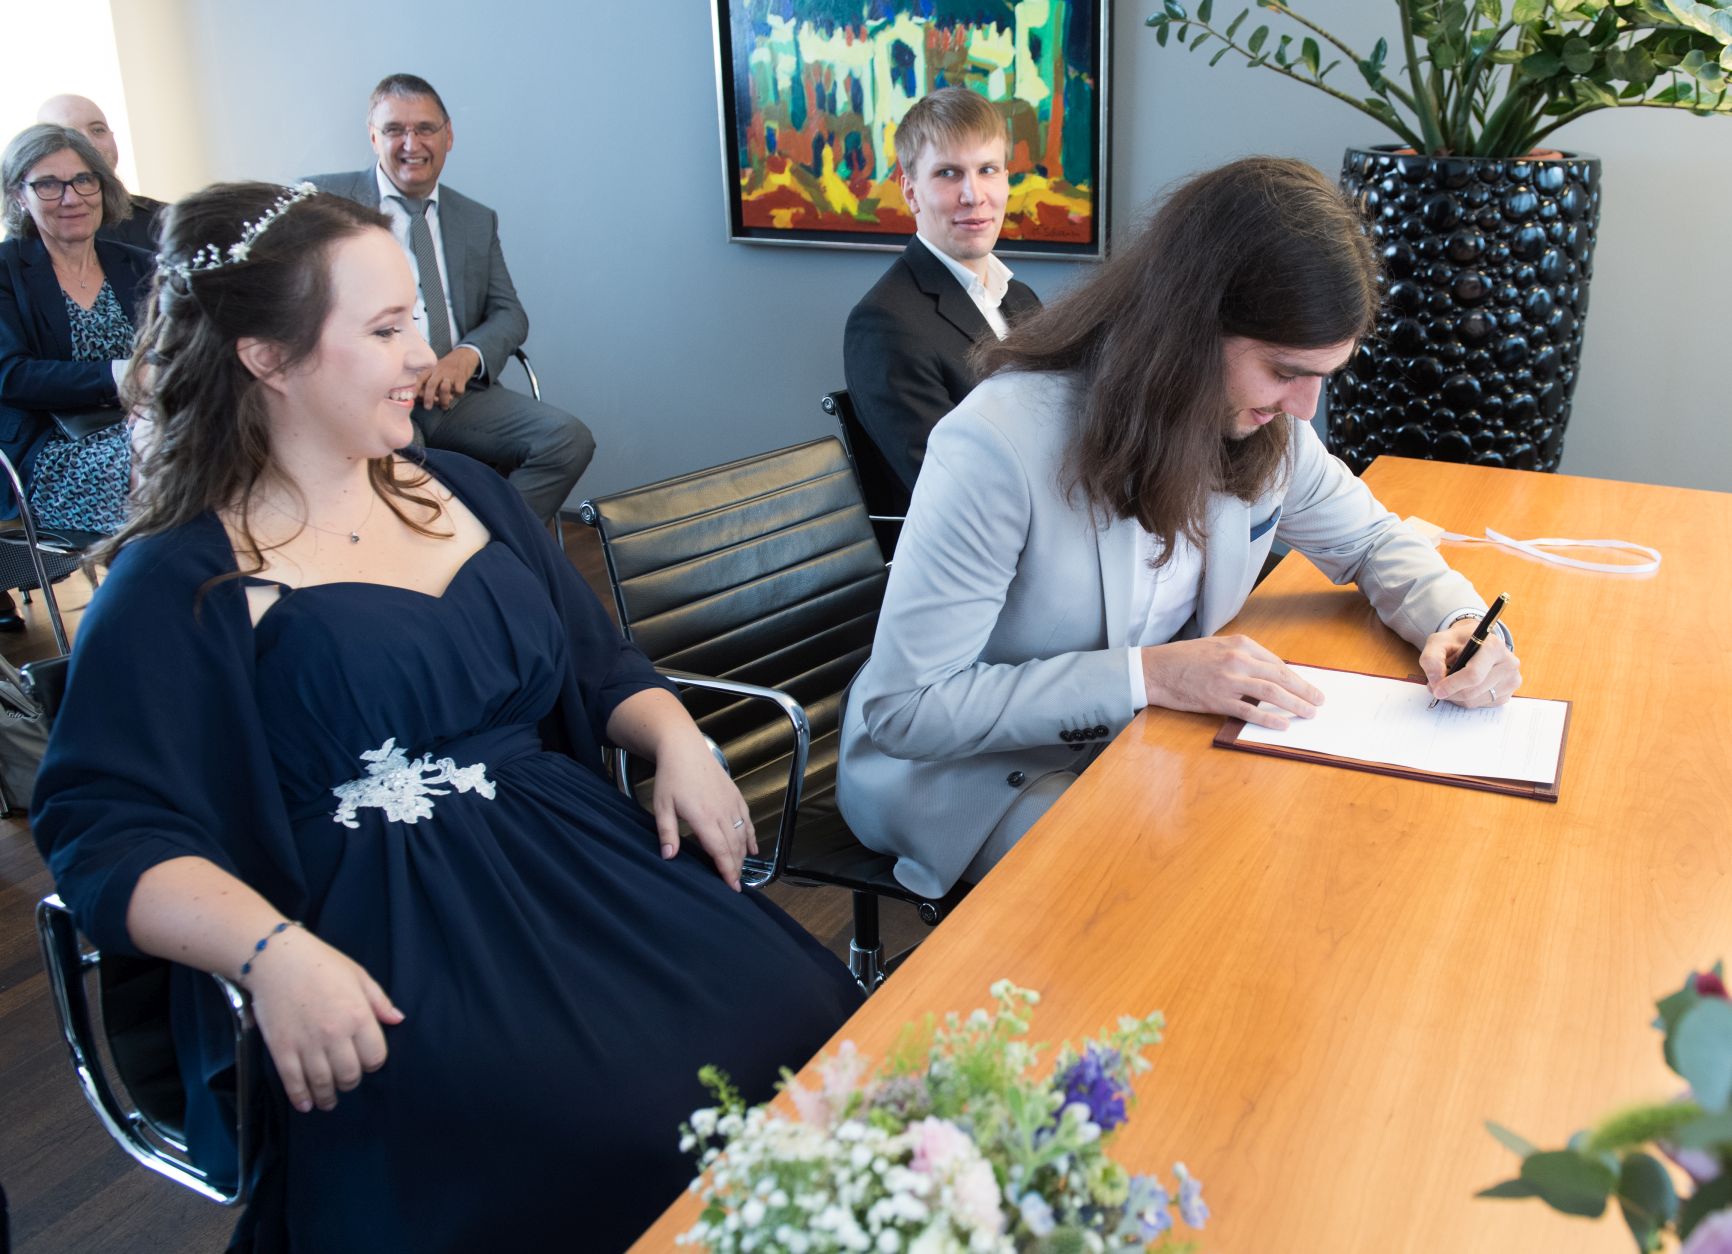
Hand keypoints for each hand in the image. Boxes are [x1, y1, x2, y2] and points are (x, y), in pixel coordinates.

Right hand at [244, 929, 404, 1113]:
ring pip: (323, 1084)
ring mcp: (307, 1044)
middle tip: (347, 1081)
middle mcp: (335, 1034)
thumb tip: (398, 1020)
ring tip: (328, 1101)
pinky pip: (293, 1082)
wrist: (277, 959)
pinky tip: (305, 1103)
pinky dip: (300, 1097)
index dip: (373, 1063)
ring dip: (327, 1097)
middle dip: (350, 1082)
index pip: (375, 1057)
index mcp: (358, 1016)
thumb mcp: (359, 976)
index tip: (367, 1062)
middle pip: (350, 1075)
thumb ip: (379, 1002)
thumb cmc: (321, 963)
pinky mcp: (282, 1049)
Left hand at [416, 346, 480, 409]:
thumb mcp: (436, 369)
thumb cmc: (448, 367)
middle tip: (428, 407)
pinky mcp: (461, 378)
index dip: (416, 388)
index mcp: (432, 369)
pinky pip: (458, 391)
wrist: (463, 356)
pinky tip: (456, 395)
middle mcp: (440, 371)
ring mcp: (451, 374)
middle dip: (428, 398)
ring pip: (444, 389)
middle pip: (431, 385)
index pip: (421, 378)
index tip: (413, 397)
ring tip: (444, 407)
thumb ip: (430, 380)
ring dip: (443, 400)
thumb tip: (421, 396)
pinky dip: (457, 396)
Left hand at [650, 734, 756, 890]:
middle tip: (735, 886)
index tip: (732, 886)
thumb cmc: (671, 777)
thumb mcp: (662, 806)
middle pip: (734, 847)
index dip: (727, 871)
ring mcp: (732, 804)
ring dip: (743, 855)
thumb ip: (667, 833)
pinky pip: (748, 821)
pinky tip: (752, 849)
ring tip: (740, 871)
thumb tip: (669, 857)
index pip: (720, 851)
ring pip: (743, 836)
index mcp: (703, 817)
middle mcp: (722, 812)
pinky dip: (751, 837)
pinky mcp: (736, 797)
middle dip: (736, 868)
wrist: (685, 749)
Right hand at [1141, 634, 1324, 730]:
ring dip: (1295, 705)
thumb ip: (1242, 656)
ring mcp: (1229, 680)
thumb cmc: (1183, 658)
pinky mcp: (1219, 700)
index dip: (1296, 677)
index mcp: (1240, 644)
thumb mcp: (1216, 646)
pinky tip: (1283, 726)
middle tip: (1319, 701)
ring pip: (1272, 694)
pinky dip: (1270, 719)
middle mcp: (1238, 660)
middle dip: (1305, 690)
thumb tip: (1267, 673)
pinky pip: (1250, 711)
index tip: (1306, 687)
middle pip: (1281, 677)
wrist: (1155, 670)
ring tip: (1309, 713)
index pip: (1276, 663)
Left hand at [1420, 617, 1520, 706]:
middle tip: (1436, 687)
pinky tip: (1464, 687)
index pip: (1473, 674)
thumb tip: (1435, 681)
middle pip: (1473, 691)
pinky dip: (1466, 700)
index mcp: (1493, 646)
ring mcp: (1511, 679)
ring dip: (1456, 697)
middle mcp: (1508, 663)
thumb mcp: (1438, 642)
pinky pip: (1481, 706)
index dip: (1452, 685)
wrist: (1475, 643)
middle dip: (1450, 692)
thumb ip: (1431, 658)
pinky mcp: (1508, 693)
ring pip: (1476, 701)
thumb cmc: (1456, 642)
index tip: (1436, 689)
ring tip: (1450, 684)